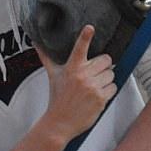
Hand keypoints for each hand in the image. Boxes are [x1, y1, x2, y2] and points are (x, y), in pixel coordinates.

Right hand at [36, 25, 115, 141]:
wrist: (59, 122)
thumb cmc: (57, 98)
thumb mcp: (52, 76)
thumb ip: (46, 58)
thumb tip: (37, 44)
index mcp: (71, 68)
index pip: (79, 48)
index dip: (85, 36)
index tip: (89, 27)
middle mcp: (82, 76)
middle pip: (106, 60)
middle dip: (103, 66)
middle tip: (94, 74)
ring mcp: (92, 87)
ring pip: (111, 74)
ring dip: (106, 80)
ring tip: (94, 87)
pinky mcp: (100, 98)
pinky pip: (113, 87)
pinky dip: (108, 91)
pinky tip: (97, 95)